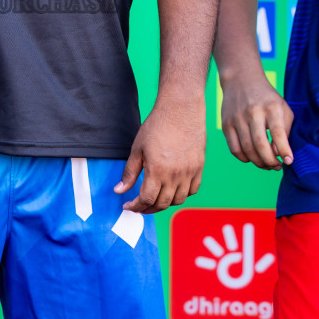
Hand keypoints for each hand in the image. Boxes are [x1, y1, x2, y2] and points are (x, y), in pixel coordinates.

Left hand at [115, 95, 204, 213]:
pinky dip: (182, 194)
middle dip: (148, 209)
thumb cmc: (157, 126)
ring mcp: (190, 172)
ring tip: (155, 199)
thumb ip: (129, 172)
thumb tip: (119, 191)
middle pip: (162, 204)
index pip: (147, 199)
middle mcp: (175, 175)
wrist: (180, 109)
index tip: (128, 206)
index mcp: (157, 170)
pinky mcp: (199, 167)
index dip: (136, 207)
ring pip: (178, 200)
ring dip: (165, 204)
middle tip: (139, 206)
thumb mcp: (137, 148)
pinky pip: (193, 190)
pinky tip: (173, 190)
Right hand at [220, 71, 293, 169]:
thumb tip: (279, 154)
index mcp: (271, 107)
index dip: (284, 150)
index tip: (288, 162)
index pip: (278, 133)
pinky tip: (252, 157)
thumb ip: (284, 131)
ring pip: (247, 149)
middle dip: (270, 161)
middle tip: (277, 166)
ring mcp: (237, 118)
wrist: (241, 80)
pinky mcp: (226, 124)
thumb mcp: (282, 108)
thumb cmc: (267, 99)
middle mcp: (253, 112)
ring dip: (258, 162)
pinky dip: (244, 158)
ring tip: (266, 165)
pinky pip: (234, 149)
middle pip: (260, 144)